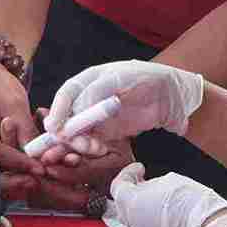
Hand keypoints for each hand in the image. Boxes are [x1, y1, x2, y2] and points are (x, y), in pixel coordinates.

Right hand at [0, 115, 46, 197]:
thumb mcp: (14, 104)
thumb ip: (25, 132)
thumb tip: (40, 159)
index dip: (19, 163)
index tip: (40, 169)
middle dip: (10, 181)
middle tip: (33, 181)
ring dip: (9, 179)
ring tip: (31, 178)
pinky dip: (6, 173)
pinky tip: (23, 172)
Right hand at [40, 61, 205, 159]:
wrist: (172, 96)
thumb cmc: (147, 78)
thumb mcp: (120, 78)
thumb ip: (97, 90)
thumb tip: (78, 107)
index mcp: (88, 80)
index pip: (65, 95)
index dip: (56, 110)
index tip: (54, 127)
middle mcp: (87, 99)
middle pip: (66, 117)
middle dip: (66, 132)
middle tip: (76, 142)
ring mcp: (96, 117)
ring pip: (76, 133)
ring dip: (79, 143)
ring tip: (93, 147)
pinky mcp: (107, 133)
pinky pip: (91, 143)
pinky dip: (91, 149)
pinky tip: (100, 149)